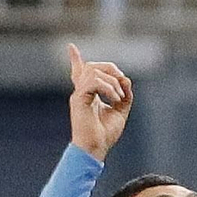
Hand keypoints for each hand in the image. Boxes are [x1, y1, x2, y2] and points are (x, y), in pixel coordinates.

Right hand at [68, 43, 132, 162]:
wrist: (95, 149)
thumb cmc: (104, 135)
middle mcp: (81, 92)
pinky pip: (94, 81)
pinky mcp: (79, 99)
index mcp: (88, 95)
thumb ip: (124, 95)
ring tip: (119, 97)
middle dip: (111, 69)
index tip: (71, 47)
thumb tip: (125, 79)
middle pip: (92, 66)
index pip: (80, 73)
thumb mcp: (120, 112)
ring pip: (94, 71)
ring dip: (112, 82)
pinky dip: (108, 88)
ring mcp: (79, 94)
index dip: (75, 59)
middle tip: (123, 84)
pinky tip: (115, 99)